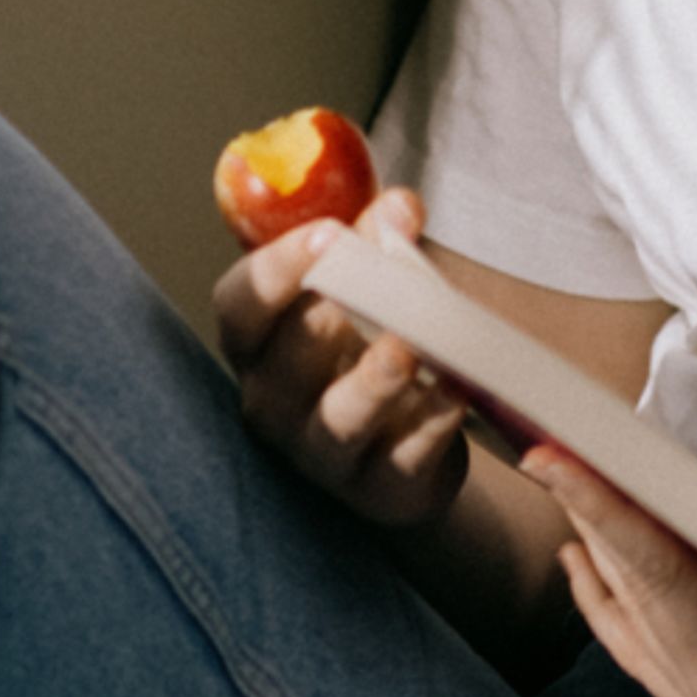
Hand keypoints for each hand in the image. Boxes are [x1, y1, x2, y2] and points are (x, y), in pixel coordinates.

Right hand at [214, 185, 477, 541]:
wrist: (401, 439)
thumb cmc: (365, 342)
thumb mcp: (362, 286)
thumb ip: (374, 242)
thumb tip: (400, 207)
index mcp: (257, 342)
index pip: (241, 304)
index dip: (278, 270)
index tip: (326, 234)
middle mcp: (274, 402)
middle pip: (286, 362)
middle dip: (324, 320)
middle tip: (365, 282)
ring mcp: (322, 454)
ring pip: (338, 420)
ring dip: (373, 381)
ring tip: (405, 347)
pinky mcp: (380, 489)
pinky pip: (402, 459)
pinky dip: (429, 424)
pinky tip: (455, 392)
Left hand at [529, 450, 696, 696]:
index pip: (663, 581)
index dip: (605, 512)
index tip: (556, 460)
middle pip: (636, 596)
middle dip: (588, 518)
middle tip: (543, 446)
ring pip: (631, 625)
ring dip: (596, 554)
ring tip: (560, 485)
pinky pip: (645, 654)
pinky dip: (611, 607)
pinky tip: (588, 568)